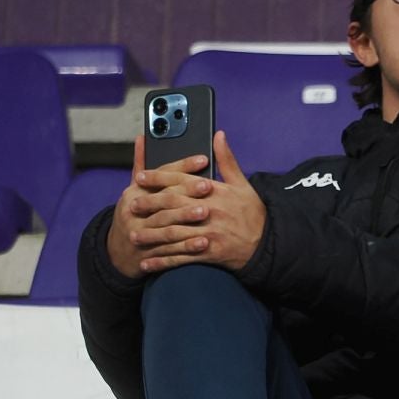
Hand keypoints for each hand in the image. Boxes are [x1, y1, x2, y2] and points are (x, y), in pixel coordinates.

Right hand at [106, 133, 213, 275]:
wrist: (118, 253)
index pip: (160, 175)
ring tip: (207, 213)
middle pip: (163, 199)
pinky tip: (203, 244)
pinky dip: (186, 247)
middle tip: (209, 186)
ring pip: (166, 224)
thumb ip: (141, 164)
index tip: (204, 159)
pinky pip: (170, 250)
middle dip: (186, 192)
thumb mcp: (135, 189)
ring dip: (186, 218)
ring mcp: (140, 233)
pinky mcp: (148, 254)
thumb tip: (142, 137)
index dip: (182, 166)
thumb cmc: (134, 214)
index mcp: (133, 192)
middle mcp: (134, 211)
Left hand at [125, 133, 267, 275]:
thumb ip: (227, 160)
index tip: (141, 176)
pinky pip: (182, 258)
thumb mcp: (243, 184)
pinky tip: (148, 263)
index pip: (183, 181)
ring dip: (152, 235)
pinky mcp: (209, 253)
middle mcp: (211, 212)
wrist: (267, 245)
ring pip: (174, 233)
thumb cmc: (253, 213)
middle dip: (150, 205)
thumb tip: (218, 135)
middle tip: (131, 205)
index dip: (160, 178)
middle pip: (173, 205)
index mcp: (217, 192)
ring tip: (134, 235)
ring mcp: (209, 234)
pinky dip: (163, 262)